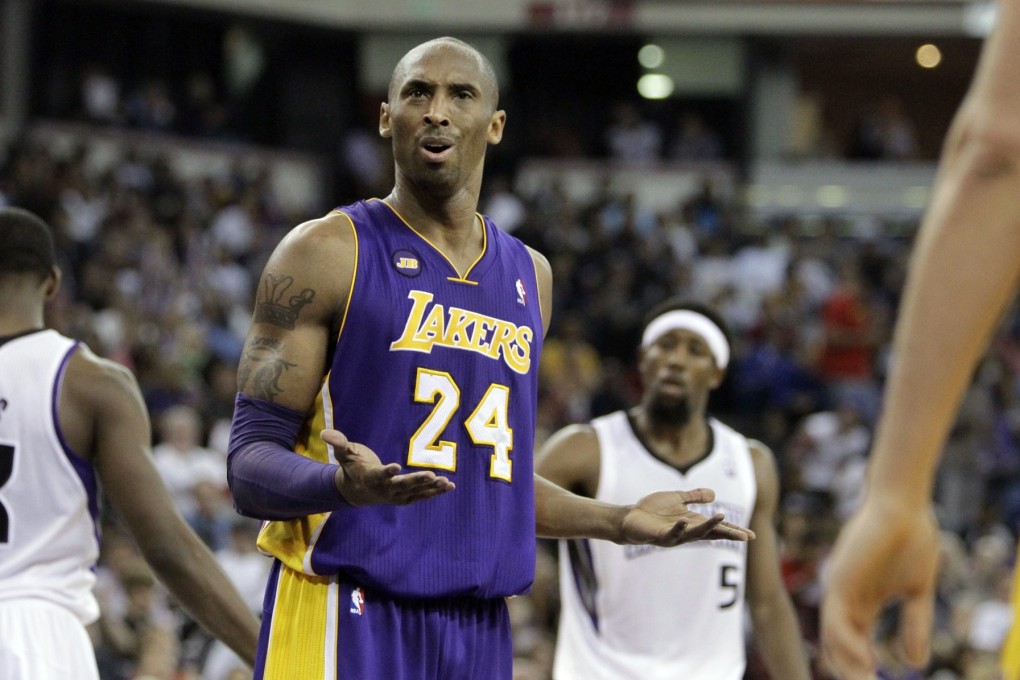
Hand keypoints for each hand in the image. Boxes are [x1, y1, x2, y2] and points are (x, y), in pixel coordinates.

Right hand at [322, 429, 454, 506]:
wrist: (355, 492)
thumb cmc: (352, 467)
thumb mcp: (343, 454)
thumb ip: (338, 443)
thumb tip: (325, 432)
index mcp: (370, 478)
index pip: (379, 475)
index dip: (387, 471)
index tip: (395, 466)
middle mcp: (385, 490)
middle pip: (402, 486)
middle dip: (417, 481)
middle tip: (431, 475)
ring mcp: (396, 496)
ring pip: (415, 492)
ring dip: (431, 488)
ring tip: (446, 483)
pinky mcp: (405, 497)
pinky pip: (422, 496)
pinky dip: (435, 492)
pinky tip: (450, 486)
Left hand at [620, 488, 754, 546]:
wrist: (630, 518)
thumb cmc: (653, 510)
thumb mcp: (677, 499)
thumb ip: (693, 496)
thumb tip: (714, 494)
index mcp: (693, 523)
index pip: (717, 528)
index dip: (733, 531)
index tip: (751, 535)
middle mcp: (687, 531)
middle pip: (712, 534)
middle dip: (728, 534)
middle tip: (746, 537)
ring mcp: (674, 535)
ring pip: (695, 534)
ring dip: (708, 527)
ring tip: (721, 518)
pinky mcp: (660, 536)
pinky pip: (671, 534)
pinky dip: (678, 528)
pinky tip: (684, 521)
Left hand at [821, 499, 939, 679]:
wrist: (903, 504)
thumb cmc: (911, 539)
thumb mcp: (917, 591)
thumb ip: (914, 625)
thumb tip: (915, 663)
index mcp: (860, 602)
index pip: (852, 645)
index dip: (861, 668)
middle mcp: (843, 598)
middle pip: (837, 646)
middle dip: (851, 672)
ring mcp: (839, 588)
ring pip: (832, 638)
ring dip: (848, 665)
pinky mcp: (840, 579)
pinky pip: (836, 619)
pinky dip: (848, 643)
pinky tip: (867, 660)